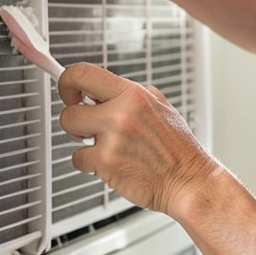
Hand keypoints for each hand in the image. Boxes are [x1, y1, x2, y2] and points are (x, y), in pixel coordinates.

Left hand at [56, 62, 220, 216]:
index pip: (82, 73)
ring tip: (106, 146)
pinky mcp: (106, 163)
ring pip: (71, 134)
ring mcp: (112, 138)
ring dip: (83, 143)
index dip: (67, 83)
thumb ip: (133, 96)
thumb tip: (107, 90)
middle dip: (75, 121)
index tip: (71, 94)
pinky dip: (90, 164)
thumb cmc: (177, 149)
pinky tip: (111, 164)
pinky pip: (78, 159)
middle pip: (69, 109)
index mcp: (132, 94)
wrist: (188, 181)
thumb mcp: (161, 107)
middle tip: (87, 127)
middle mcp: (121, 113)